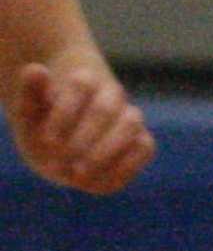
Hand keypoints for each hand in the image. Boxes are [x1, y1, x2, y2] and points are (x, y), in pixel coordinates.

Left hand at [9, 58, 154, 193]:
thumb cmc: (43, 124)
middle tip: (57, 164)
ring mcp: (128, 118)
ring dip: (104, 151)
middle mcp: (112, 96)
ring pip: (131, 123)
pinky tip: (96, 182)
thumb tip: (35, 69)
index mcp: (84, 81)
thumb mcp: (29, 112)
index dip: (64, 114)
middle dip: (82, 138)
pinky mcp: (139, 142)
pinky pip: (144, 148)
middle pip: (106, 108)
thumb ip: (30, 94)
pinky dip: (125, 166)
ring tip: (77, 174)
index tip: (45, 141)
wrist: (62, 138)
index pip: (81, 85)